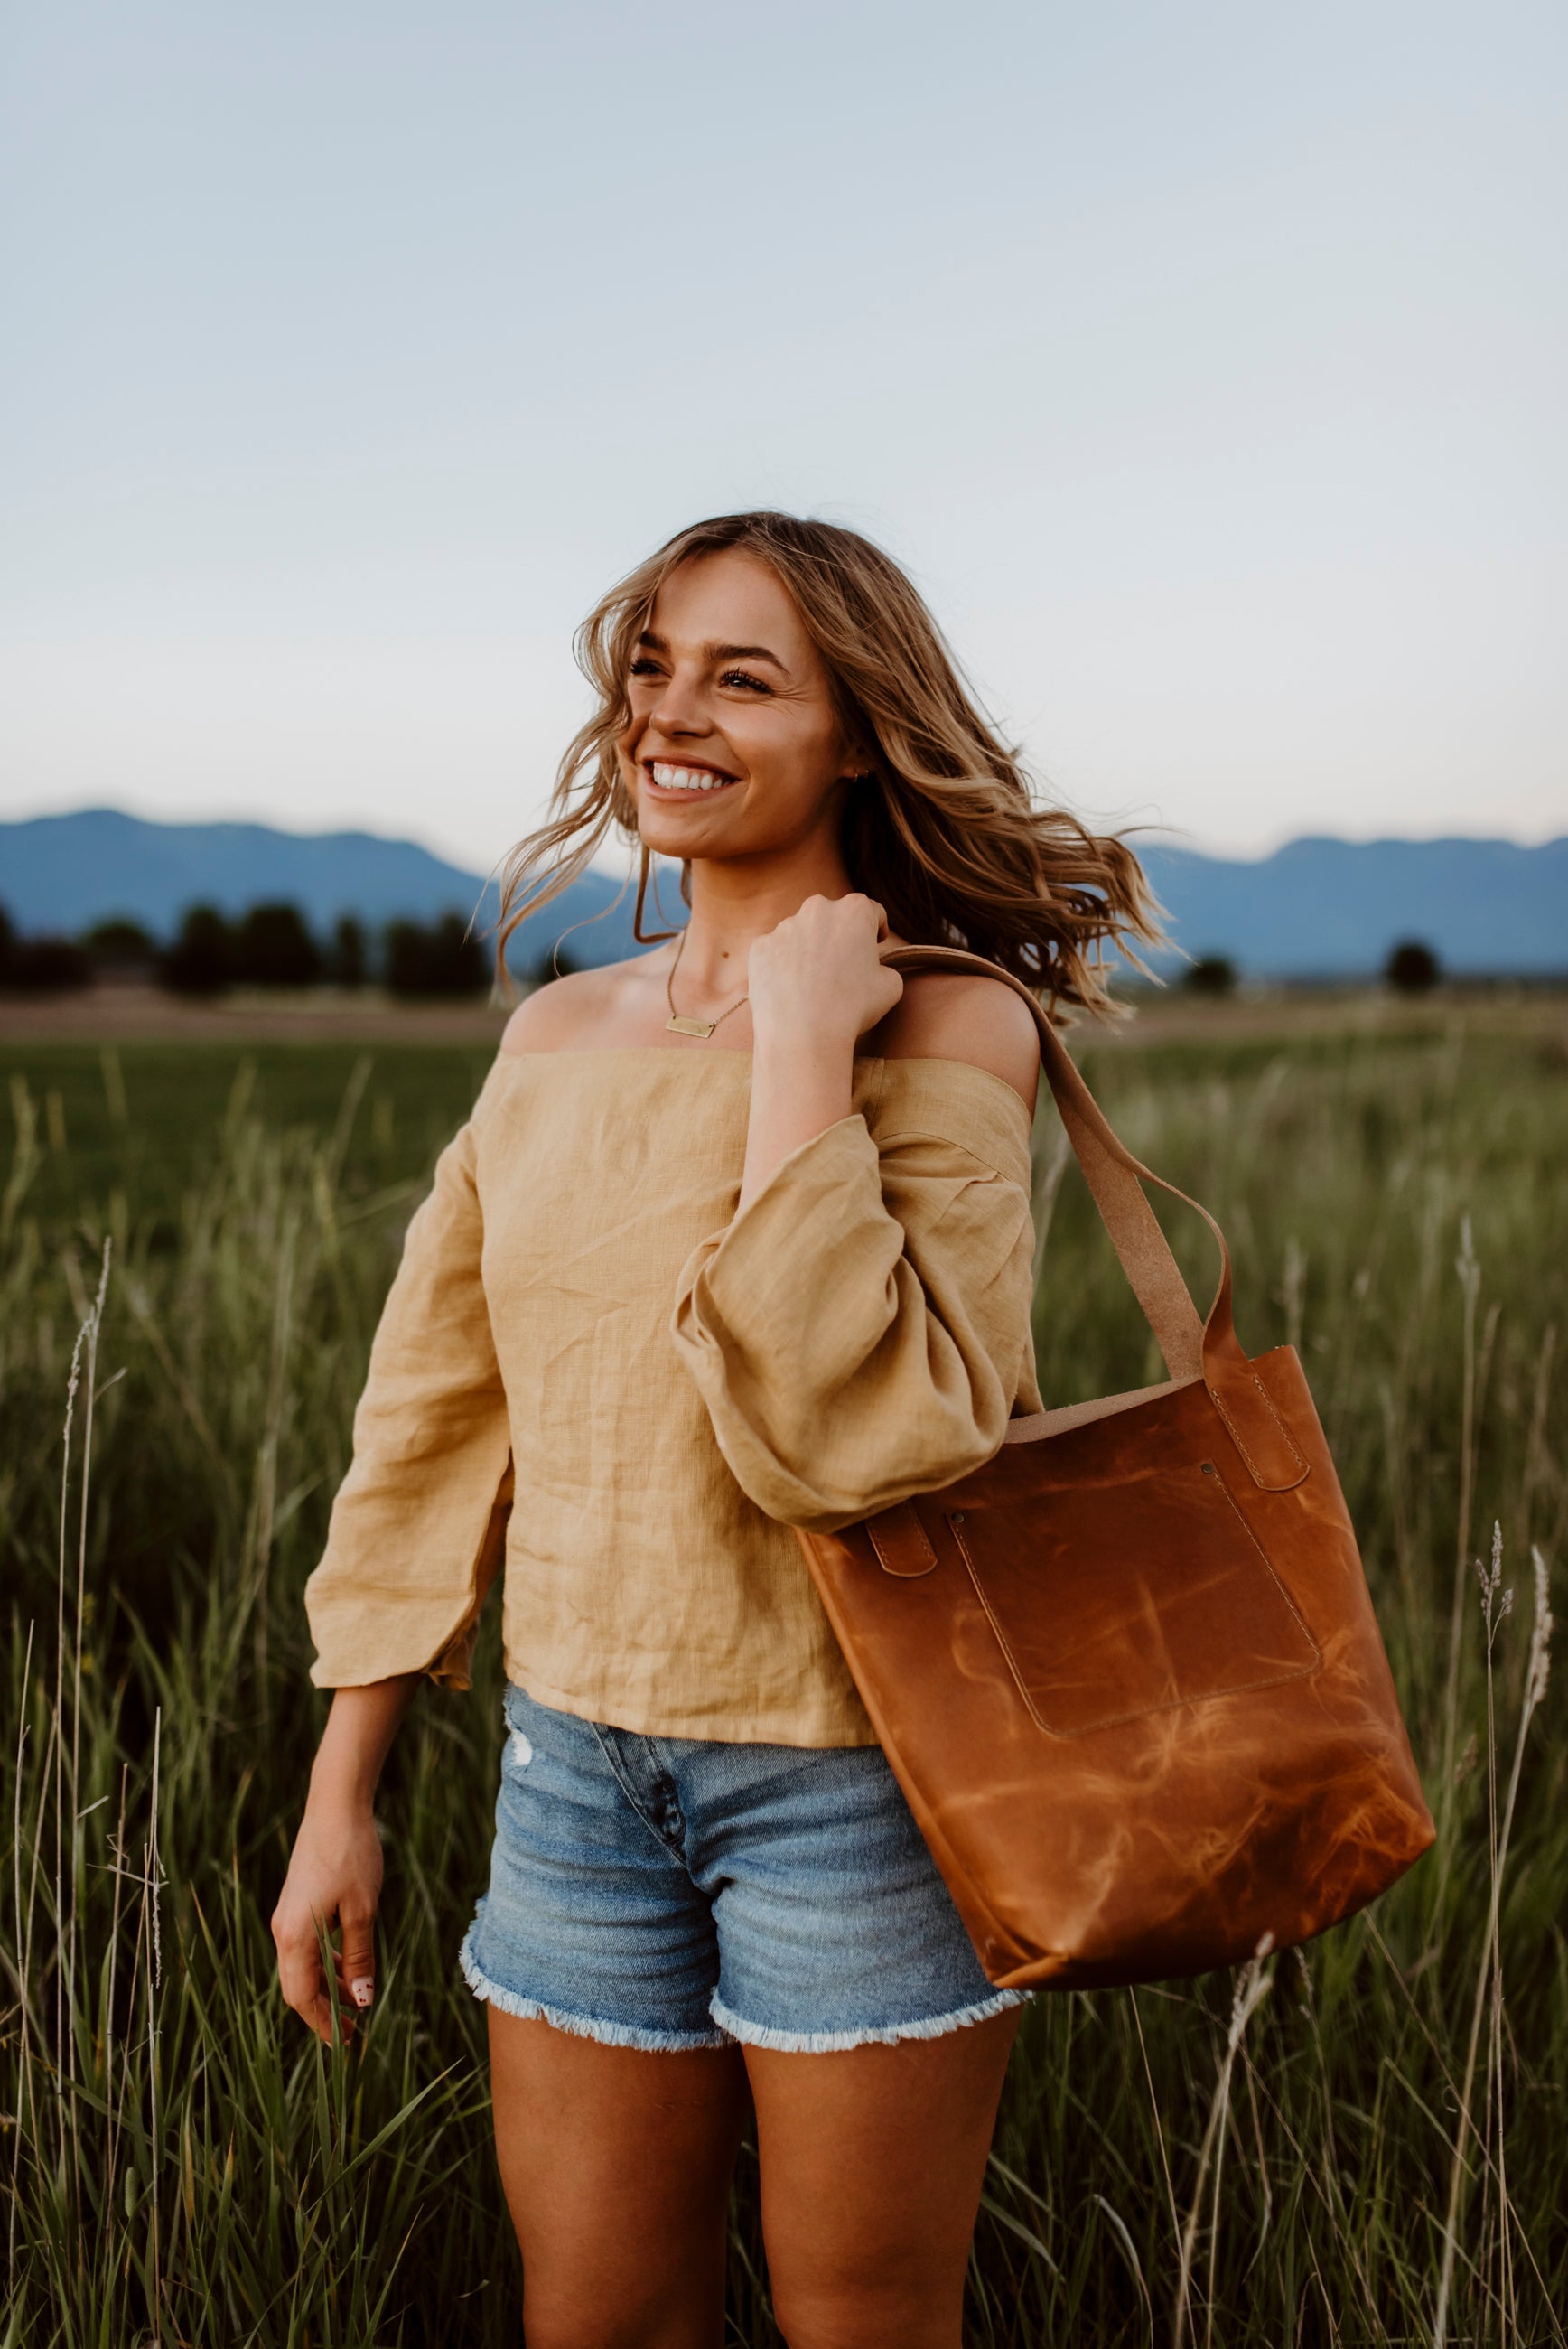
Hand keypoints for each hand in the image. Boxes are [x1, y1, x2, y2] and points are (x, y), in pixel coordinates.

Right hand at [272, 1797, 384, 2044]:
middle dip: (324, 2012)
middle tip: (354, 2032)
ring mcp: (287, 1916)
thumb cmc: (352, 1855)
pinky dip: (326, 1963)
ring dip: (328, 1987)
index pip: (301, 1997)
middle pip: (298, 1987)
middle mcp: (283, 1930)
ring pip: (304, 1967)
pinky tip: (349, 1968)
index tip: (346, 2044)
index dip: (322, 2024)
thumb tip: (361, 2000)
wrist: (335, 1806)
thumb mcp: (363, 1910)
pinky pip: (307, 1947)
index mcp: (294, 1936)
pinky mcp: (297, 1904)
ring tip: (357, 2004)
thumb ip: (359, 1956)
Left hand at [746, 893, 903, 1051]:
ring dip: (808, 951)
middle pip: (832, 917)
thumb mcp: (891, 986)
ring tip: (812, 986)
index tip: (874, 945)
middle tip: (843, 967)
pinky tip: (790, 991)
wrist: (802, 1034)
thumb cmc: (852, 1008)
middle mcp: (818, 909)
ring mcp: (784, 926)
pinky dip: (782, 967)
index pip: (872, 912)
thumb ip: (884, 966)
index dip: (876, 929)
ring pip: (801, 934)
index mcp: (855, 910)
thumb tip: (874, 969)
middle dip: (839, 936)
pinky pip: (776, 953)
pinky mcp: (760, 947)